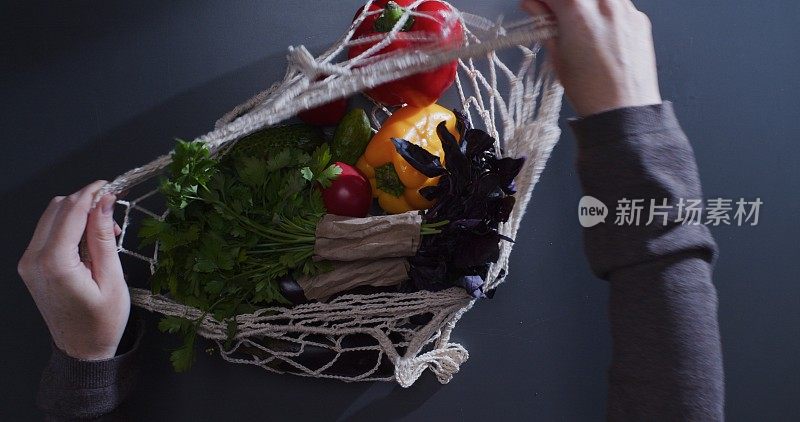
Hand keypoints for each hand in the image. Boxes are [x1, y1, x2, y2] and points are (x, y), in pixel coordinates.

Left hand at [17, 180, 129, 359]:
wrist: (83, 350)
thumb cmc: (103, 322)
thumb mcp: (112, 278)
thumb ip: (103, 237)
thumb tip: (105, 202)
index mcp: (55, 263)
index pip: (71, 210)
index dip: (92, 193)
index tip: (112, 186)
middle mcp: (34, 260)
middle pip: (57, 208)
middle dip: (86, 201)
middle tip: (113, 209)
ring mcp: (29, 263)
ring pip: (51, 216)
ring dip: (78, 212)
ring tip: (105, 229)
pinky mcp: (31, 266)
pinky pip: (48, 232)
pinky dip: (69, 225)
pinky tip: (90, 239)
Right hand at [521, 0, 661, 116]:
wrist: (625, 111)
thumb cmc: (589, 90)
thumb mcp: (558, 57)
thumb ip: (545, 25)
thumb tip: (532, 6)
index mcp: (577, 11)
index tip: (534, 5)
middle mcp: (604, 2)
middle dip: (563, 3)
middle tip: (555, 15)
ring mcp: (626, 8)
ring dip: (585, 5)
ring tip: (580, 24)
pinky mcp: (640, 18)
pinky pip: (618, 4)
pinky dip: (605, 11)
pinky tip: (600, 32)